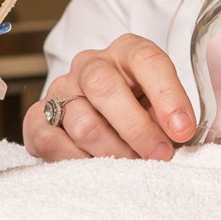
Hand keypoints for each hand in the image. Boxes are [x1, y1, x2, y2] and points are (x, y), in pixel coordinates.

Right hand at [24, 34, 195, 161]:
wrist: (101, 119)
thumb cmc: (140, 113)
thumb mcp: (162, 107)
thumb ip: (171, 117)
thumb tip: (179, 136)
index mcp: (127, 52)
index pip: (147, 60)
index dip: (168, 96)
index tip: (183, 130)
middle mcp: (90, 65)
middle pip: (104, 88)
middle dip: (136, 129)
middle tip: (158, 156)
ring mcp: (61, 89)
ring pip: (83, 122)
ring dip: (112, 152)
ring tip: (130, 166)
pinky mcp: (38, 117)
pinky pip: (52, 142)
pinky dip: (79, 162)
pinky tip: (98, 167)